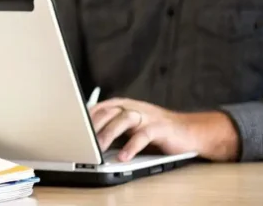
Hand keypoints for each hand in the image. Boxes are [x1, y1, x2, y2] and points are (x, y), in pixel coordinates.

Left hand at [89, 97, 238, 161]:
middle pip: (109, 111)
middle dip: (93, 125)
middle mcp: (135, 108)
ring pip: (124, 120)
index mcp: (125, 105)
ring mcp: (147, 117)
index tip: (72, 126)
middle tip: (80, 139)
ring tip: (98, 148)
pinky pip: (143, 136)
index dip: (85, 116)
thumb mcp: (131, 125)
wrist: (190, 131)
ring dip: (109, 133)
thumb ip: (112, 126)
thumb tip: (87, 135)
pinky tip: (123, 157)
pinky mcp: (160, 129)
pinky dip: (132, 146)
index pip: (100, 107)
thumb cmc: (156, 129)